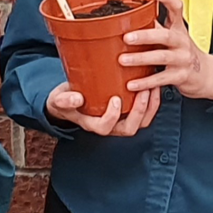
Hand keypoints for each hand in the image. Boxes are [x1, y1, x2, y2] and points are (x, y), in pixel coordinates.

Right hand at [46, 82, 160, 136]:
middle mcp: (109, 126)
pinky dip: (152, 101)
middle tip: (143, 91)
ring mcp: (120, 120)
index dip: (112, 116)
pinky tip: (153, 84)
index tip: (115, 99)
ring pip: (141, 122)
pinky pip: (145, 113)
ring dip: (149, 107)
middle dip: (139, 111)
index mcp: (93, 124)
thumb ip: (64, 100)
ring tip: (152, 87)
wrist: (70, 99)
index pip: (105, 128)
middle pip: (129, 128)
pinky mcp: (128, 112)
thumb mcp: (59, 99)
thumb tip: (76, 98)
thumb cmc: (65, 99)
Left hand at [121, 0, 212, 100]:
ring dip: (141, 59)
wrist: (205, 74)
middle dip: (145, 36)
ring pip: (161, 57)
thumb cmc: (181, 52)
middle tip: (126, 37)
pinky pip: (161, 79)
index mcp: (178, 28)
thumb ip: (155, 27)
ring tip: (123, 60)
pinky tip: (131, 84)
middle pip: (165, 36)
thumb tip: (129, 17)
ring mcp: (182, 59)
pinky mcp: (181, 76)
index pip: (176, 8)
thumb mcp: (172, 36)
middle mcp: (182, 42)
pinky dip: (145, 82)